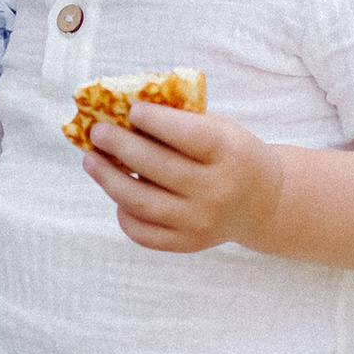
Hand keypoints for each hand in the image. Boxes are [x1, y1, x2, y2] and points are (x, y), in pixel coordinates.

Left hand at [81, 99, 283, 252]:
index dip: (155, 121)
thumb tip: (124, 112)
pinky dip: (124, 214)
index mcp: (229, 153)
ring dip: (109, 179)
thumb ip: (181, 122)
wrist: (262, 203)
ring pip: (142, 202)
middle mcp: (216, 190)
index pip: (186, 135)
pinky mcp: (188, 243)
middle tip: (98, 132)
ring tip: (91, 161)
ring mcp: (201, 221)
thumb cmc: (231, 154)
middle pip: (157, 167)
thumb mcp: (221, 130)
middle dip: (120, 146)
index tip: (130, 110)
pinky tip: (116, 196)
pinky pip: (144, 233)